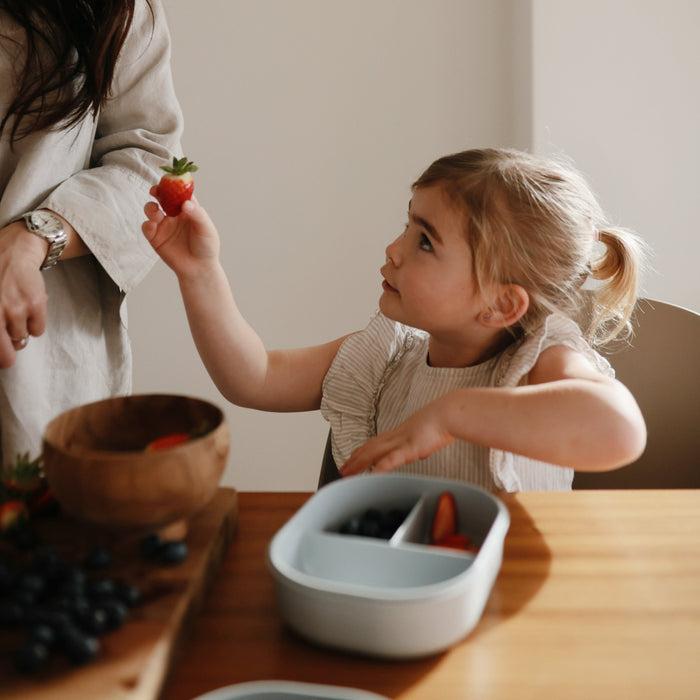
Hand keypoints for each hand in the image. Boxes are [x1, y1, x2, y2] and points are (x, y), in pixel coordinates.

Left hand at [0, 222, 48, 367]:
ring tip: (17, 314)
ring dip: (21, 331)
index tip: (3, 358)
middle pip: (6, 354)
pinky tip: (29, 309)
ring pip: (23, 339)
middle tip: (10, 352)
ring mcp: (16, 310)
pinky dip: (35, 324)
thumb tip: (2, 348)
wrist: (12, 252)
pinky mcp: (35, 305)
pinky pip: (38, 330)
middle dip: (9, 355)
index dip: (0, 357)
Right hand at [142, 191, 219, 279]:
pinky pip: (146, 227)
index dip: (174, 184)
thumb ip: (197, 214)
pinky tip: (153, 225)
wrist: (199, 269)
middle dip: (158, 191)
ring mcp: (164, 225)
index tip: (170, 180)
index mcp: (188, 209)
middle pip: (162, 197)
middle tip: (156, 190)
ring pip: (151, 210)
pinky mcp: (155, 237)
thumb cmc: (206, 247)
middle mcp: (174, 215)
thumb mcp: (206, 229)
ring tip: (155, 210)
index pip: (179, 192)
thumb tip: (185, 203)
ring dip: (150, 207)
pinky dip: (147, 224)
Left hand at [339, 401, 455, 475]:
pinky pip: (390, 460)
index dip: (363, 449)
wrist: (449, 413)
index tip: (353, 456)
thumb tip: (425, 443)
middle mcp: (397, 436)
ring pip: (373, 453)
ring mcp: (401, 442)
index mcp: (402, 432)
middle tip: (342, 468)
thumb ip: (423, 439)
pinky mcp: (409, 448)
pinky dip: (378, 469)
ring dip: (358, 464)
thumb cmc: (444, 420)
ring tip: (347, 473)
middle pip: (370, 448)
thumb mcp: (429, 431)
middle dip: (354, 459)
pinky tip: (370, 476)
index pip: (377, 442)